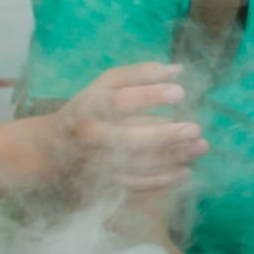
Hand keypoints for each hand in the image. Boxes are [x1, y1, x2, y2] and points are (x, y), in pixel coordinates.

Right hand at [52, 63, 207, 190]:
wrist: (53, 146)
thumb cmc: (90, 107)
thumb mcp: (106, 84)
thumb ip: (139, 75)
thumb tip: (178, 69)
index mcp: (89, 106)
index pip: (120, 101)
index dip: (150, 96)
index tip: (180, 92)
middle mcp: (91, 136)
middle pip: (128, 139)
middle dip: (164, 135)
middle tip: (196, 129)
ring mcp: (97, 161)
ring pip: (136, 164)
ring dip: (171, 158)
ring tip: (201, 146)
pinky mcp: (105, 179)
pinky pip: (135, 183)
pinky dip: (161, 180)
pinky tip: (186, 171)